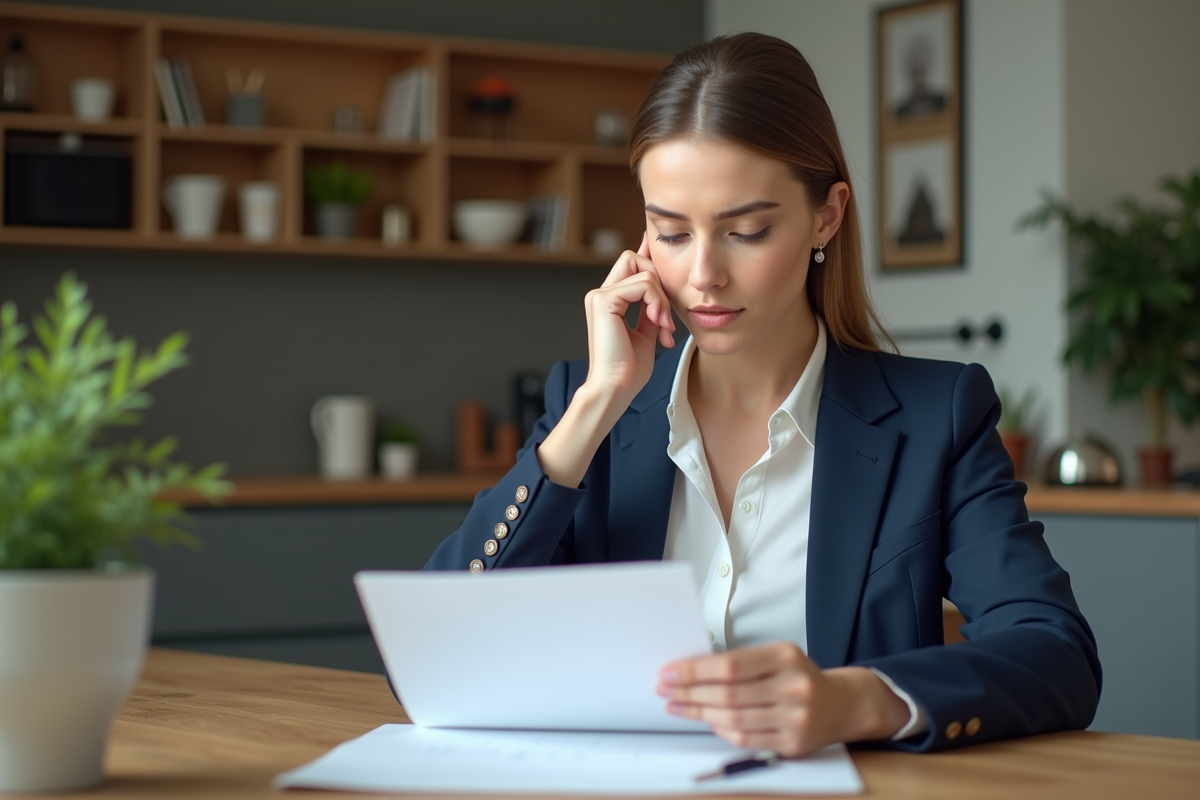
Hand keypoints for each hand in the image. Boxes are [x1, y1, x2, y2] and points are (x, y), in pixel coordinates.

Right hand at [582, 233, 675, 408]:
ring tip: (664, 325)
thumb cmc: (629, 369)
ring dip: (662, 299)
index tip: (668, 261)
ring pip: (644, 272)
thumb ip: (652, 308)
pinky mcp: (604, 301)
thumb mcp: (647, 331)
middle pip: (635, 259)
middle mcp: (600, 294)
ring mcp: (599, 296)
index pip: (629, 264)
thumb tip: (662, 290)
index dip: (648, 257)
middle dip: (660, 283)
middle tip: (666, 317)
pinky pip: (643, 285)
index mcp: (608, 300)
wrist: (616, 389)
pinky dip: (657, 302)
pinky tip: (658, 322)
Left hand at [657, 643, 910, 756]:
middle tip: (665, 689)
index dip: (694, 670)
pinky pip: (746, 738)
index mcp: (786, 657)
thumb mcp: (777, 657)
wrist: (841, 705)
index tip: (669, 672)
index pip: (729, 665)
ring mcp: (795, 717)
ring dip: (698, 712)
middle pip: (728, 693)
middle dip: (689, 691)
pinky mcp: (793, 743)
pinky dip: (721, 730)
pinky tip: (706, 720)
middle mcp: (794, 687)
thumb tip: (691, 670)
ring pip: (734, 718)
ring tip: (677, 706)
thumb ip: (741, 663)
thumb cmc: (799, 677)